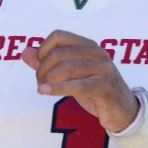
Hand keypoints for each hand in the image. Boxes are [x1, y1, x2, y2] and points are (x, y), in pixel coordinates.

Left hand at [22, 30, 139, 132]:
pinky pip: (77, 85)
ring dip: (48, 79)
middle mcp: (97, 53)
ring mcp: (104, 69)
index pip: (58, 36)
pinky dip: (57, 88)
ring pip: (67, 67)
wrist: (122, 111)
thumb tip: (24, 52)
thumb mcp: (70, 76)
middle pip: (59, 53)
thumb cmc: (94, 91)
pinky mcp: (106, 86)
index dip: (42, 49)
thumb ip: (48, 63)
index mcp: (88, 45)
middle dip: (42, 69)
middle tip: (39, 82)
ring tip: (42, 88)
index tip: (38, 66)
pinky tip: (44, 91)